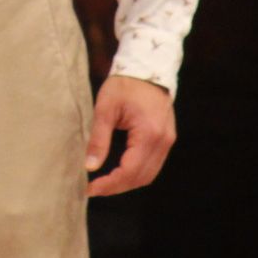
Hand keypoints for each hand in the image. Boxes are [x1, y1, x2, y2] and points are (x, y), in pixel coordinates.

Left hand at [85, 74, 175, 196]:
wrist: (147, 69)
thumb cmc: (124, 85)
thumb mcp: (105, 109)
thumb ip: (98, 139)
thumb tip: (90, 166)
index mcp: (149, 134)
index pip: (130, 171)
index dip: (110, 184)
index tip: (90, 188)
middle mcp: (163, 142)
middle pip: (141, 177)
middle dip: (117, 187)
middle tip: (94, 189)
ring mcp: (167, 141)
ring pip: (149, 174)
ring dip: (127, 183)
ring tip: (104, 183)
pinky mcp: (166, 139)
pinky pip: (153, 165)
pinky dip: (136, 173)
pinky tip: (119, 172)